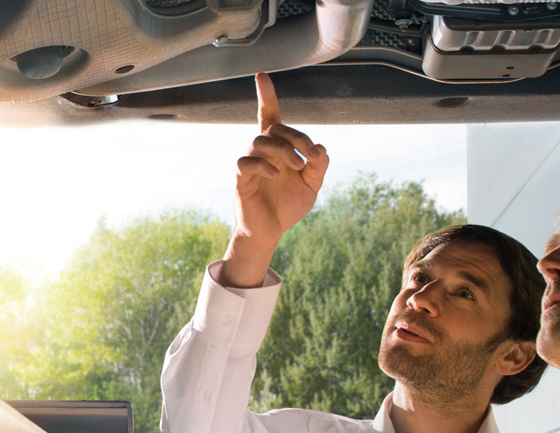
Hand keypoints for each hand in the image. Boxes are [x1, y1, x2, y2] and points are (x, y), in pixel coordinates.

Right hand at [234, 73, 328, 248]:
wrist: (272, 231)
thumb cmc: (289, 205)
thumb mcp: (312, 184)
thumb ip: (319, 165)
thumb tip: (319, 146)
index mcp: (278, 147)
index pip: (270, 115)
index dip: (266, 96)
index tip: (262, 75)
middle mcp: (261, 151)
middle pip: (274, 128)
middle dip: (297, 138)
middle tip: (311, 158)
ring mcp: (249, 163)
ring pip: (260, 141)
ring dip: (283, 150)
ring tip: (297, 167)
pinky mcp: (240, 179)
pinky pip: (246, 163)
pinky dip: (264, 165)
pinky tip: (277, 174)